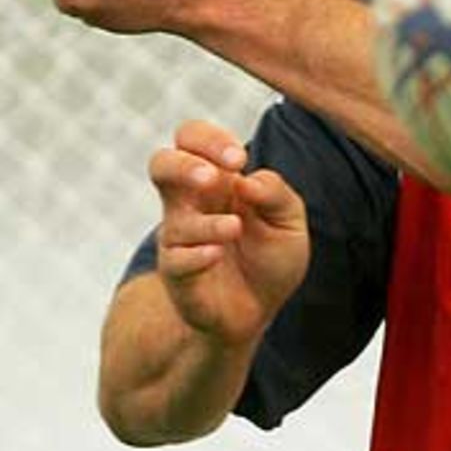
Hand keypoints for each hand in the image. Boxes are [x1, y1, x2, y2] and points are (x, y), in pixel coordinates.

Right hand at [151, 120, 309, 345]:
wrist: (258, 311)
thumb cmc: (270, 258)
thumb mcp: (289, 221)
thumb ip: (276, 193)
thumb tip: (247, 180)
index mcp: (216, 181)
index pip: (192, 139)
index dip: (209, 139)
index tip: (239, 159)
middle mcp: (190, 205)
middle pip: (161, 164)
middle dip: (183, 165)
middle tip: (213, 177)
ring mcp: (181, 240)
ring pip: (174, 220)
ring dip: (206, 223)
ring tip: (235, 228)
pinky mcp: (179, 275)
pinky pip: (176, 260)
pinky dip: (197, 255)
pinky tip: (216, 254)